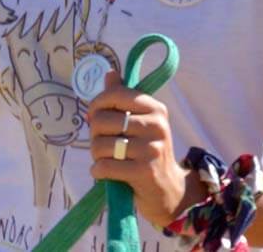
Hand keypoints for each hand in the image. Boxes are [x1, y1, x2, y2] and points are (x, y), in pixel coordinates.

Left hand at [85, 74, 192, 230]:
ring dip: (95, 155)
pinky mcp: (144, 172)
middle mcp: (156, 125)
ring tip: (104, 158)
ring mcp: (151, 149)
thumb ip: (123, 97)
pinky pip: (105, 166)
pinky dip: (98, 171)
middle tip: (101, 143)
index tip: (94, 116)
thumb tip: (110, 73)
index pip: (115, 94)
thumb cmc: (147, 152)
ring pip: (101, 144)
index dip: (97, 104)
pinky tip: (102, 172)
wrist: (168, 189)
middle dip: (94, 134)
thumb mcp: (139, 122)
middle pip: (103, 120)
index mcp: (155, 108)